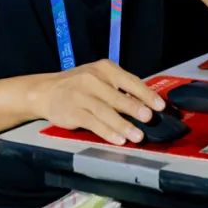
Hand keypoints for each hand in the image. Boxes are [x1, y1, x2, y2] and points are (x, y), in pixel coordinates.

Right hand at [32, 59, 165, 145]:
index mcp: (105, 69)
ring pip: (105, 111)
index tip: (160, 105)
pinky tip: (118, 139)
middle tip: (149, 118)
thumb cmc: (79, 85)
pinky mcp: (72, 111)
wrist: (46, 91)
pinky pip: (93, 123)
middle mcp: (92, 79)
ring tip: (137, 136)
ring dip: (123, 125)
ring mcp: (81, 95)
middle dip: (135, 108)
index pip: (129, 80)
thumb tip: (145, 105)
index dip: (146, 93)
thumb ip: (120, 89)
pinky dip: (107, 132)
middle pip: (118, 96)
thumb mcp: (100, 79)